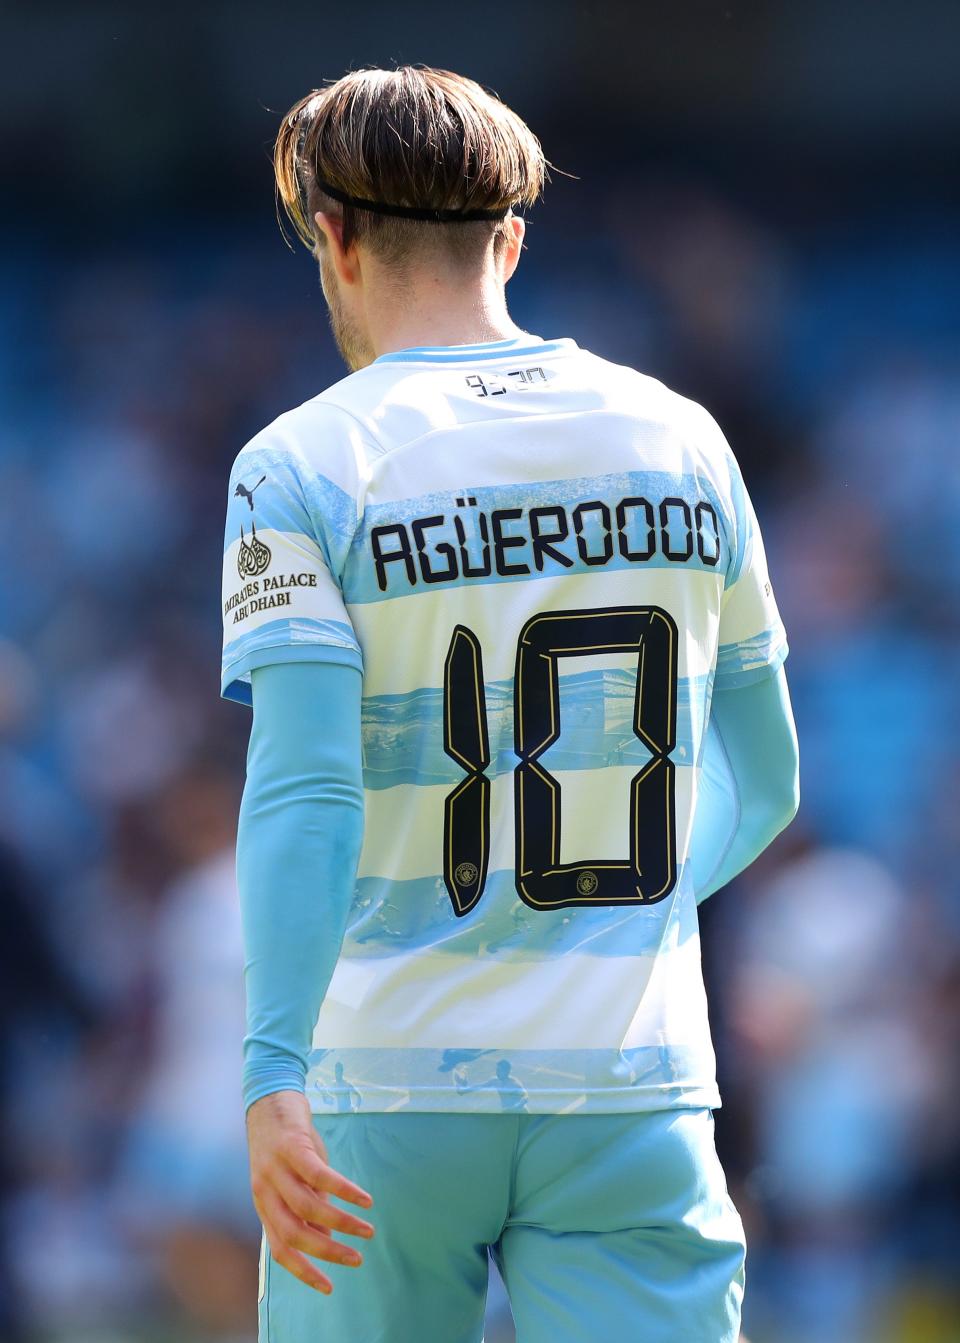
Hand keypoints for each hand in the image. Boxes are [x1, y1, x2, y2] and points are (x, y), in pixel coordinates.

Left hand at [246, 1089, 373, 1293]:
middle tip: (357, 1258)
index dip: (305, 1272)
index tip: (330, 1289)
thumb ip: (307, 1209)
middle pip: (295, 1234)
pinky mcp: (291, 1147)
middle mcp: (265, 1192)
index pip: (281, 1250)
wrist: (269, 1099)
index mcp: (265, 1205)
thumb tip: (326, 1240)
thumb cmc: (286, 1145)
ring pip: (309, 1208)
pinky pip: (320, 1176)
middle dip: (328, 1252)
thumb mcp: (294, 1181)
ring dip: (342, 1223)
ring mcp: (276, 1169)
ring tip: (368, 1229)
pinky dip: (344, 1191)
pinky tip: (364, 1199)